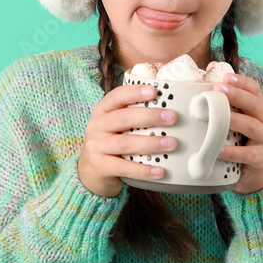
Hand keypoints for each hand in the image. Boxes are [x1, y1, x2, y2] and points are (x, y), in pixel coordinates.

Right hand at [78, 83, 180, 197]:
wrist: (90, 170)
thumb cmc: (110, 142)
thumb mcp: (114, 125)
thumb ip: (133, 116)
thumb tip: (169, 111)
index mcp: (102, 111)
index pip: (116, 97)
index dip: (134, 92)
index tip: (154, 91)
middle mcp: (97, 126)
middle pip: (123, 118)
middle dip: (150, 117)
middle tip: (172, 117)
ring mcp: (96, 147)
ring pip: (125, 143)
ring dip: (151, 143)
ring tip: (171, 144)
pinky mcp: (100, 167)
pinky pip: (124, 168)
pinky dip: (143, 170)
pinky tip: (160, 171)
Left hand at [207, 63, 262, 194]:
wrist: (252, 175)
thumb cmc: (239, 141)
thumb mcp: (233, 120)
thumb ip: (224, 98)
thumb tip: (211, 67)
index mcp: (258, 110)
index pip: (255, 90)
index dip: (242, 81)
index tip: (226, 75)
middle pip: (255, 104)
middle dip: (237, 95)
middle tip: (219, 88)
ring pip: (252, 126)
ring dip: (234, 119)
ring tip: (217, 117)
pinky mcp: (261, 159)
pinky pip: (247, 154)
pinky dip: (232, 151)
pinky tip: (218, 149)